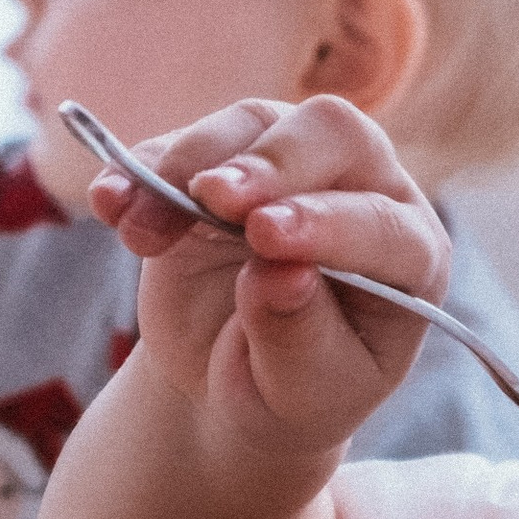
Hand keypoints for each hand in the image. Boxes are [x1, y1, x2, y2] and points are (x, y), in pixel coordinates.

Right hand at [87, 93, 449, 460]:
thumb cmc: (289, 396)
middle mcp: (360, 189)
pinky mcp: (218, 164)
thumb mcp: (302, 395)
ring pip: (250, 123)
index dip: (324, 224)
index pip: (381, 223)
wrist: (232, 385)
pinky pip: (180, 143)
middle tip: (213, 198)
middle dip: (271, 162)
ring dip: (188, 168)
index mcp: (408, 256)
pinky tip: (109, 202)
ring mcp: (288, 166)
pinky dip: (138, 167)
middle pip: (331, 131)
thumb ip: (298, 339)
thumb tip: (277, 276)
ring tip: (141, 233)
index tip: (265, 239)